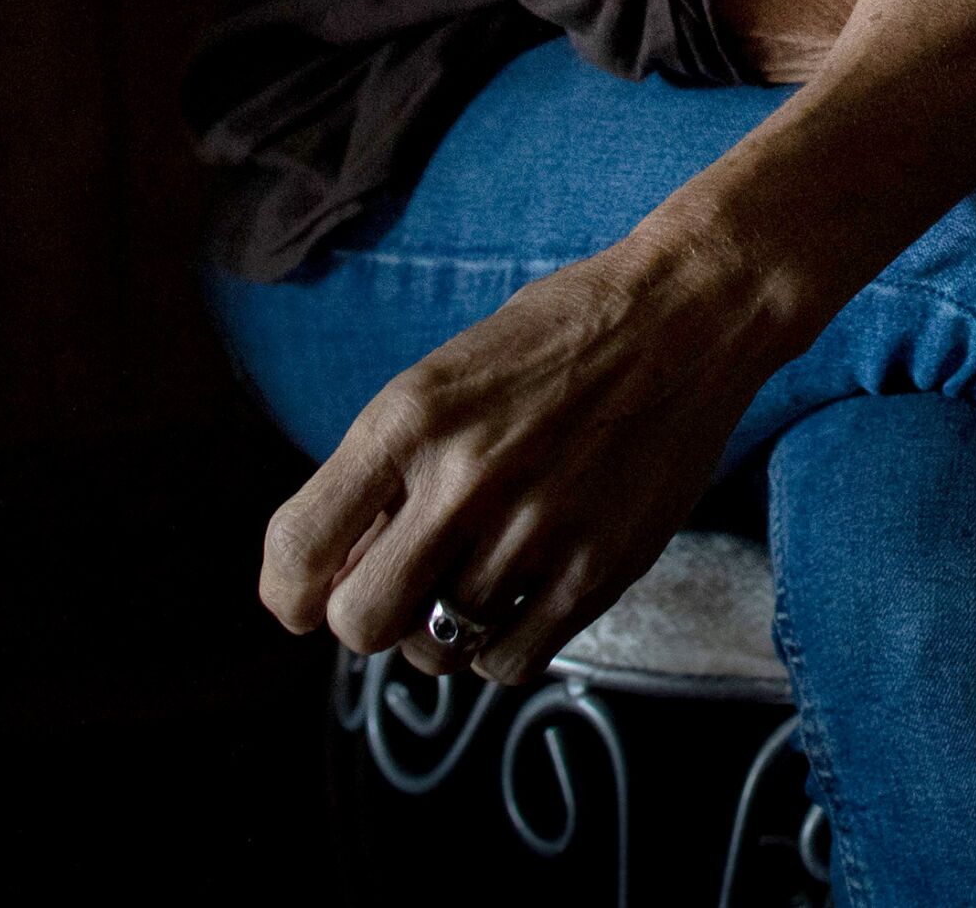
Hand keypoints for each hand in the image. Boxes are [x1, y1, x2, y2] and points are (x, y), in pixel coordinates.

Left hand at [257, 228, 782, 685]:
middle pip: (358, 622)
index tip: (306, 592)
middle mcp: (463, 478)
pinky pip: (508, 662)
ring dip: (437, 626)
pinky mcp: (597, 570)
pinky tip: (515, 597)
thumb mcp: (449, 370)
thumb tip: (339, 567)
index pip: (298, 548)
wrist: (687, 312)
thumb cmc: (562, 330)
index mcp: (411, 415)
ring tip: (470, 574)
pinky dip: (497, 647)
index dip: (288, 590)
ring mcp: (534, 529)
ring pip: (435, 649)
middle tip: (399, 579)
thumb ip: (392, 464)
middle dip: (365, 613)